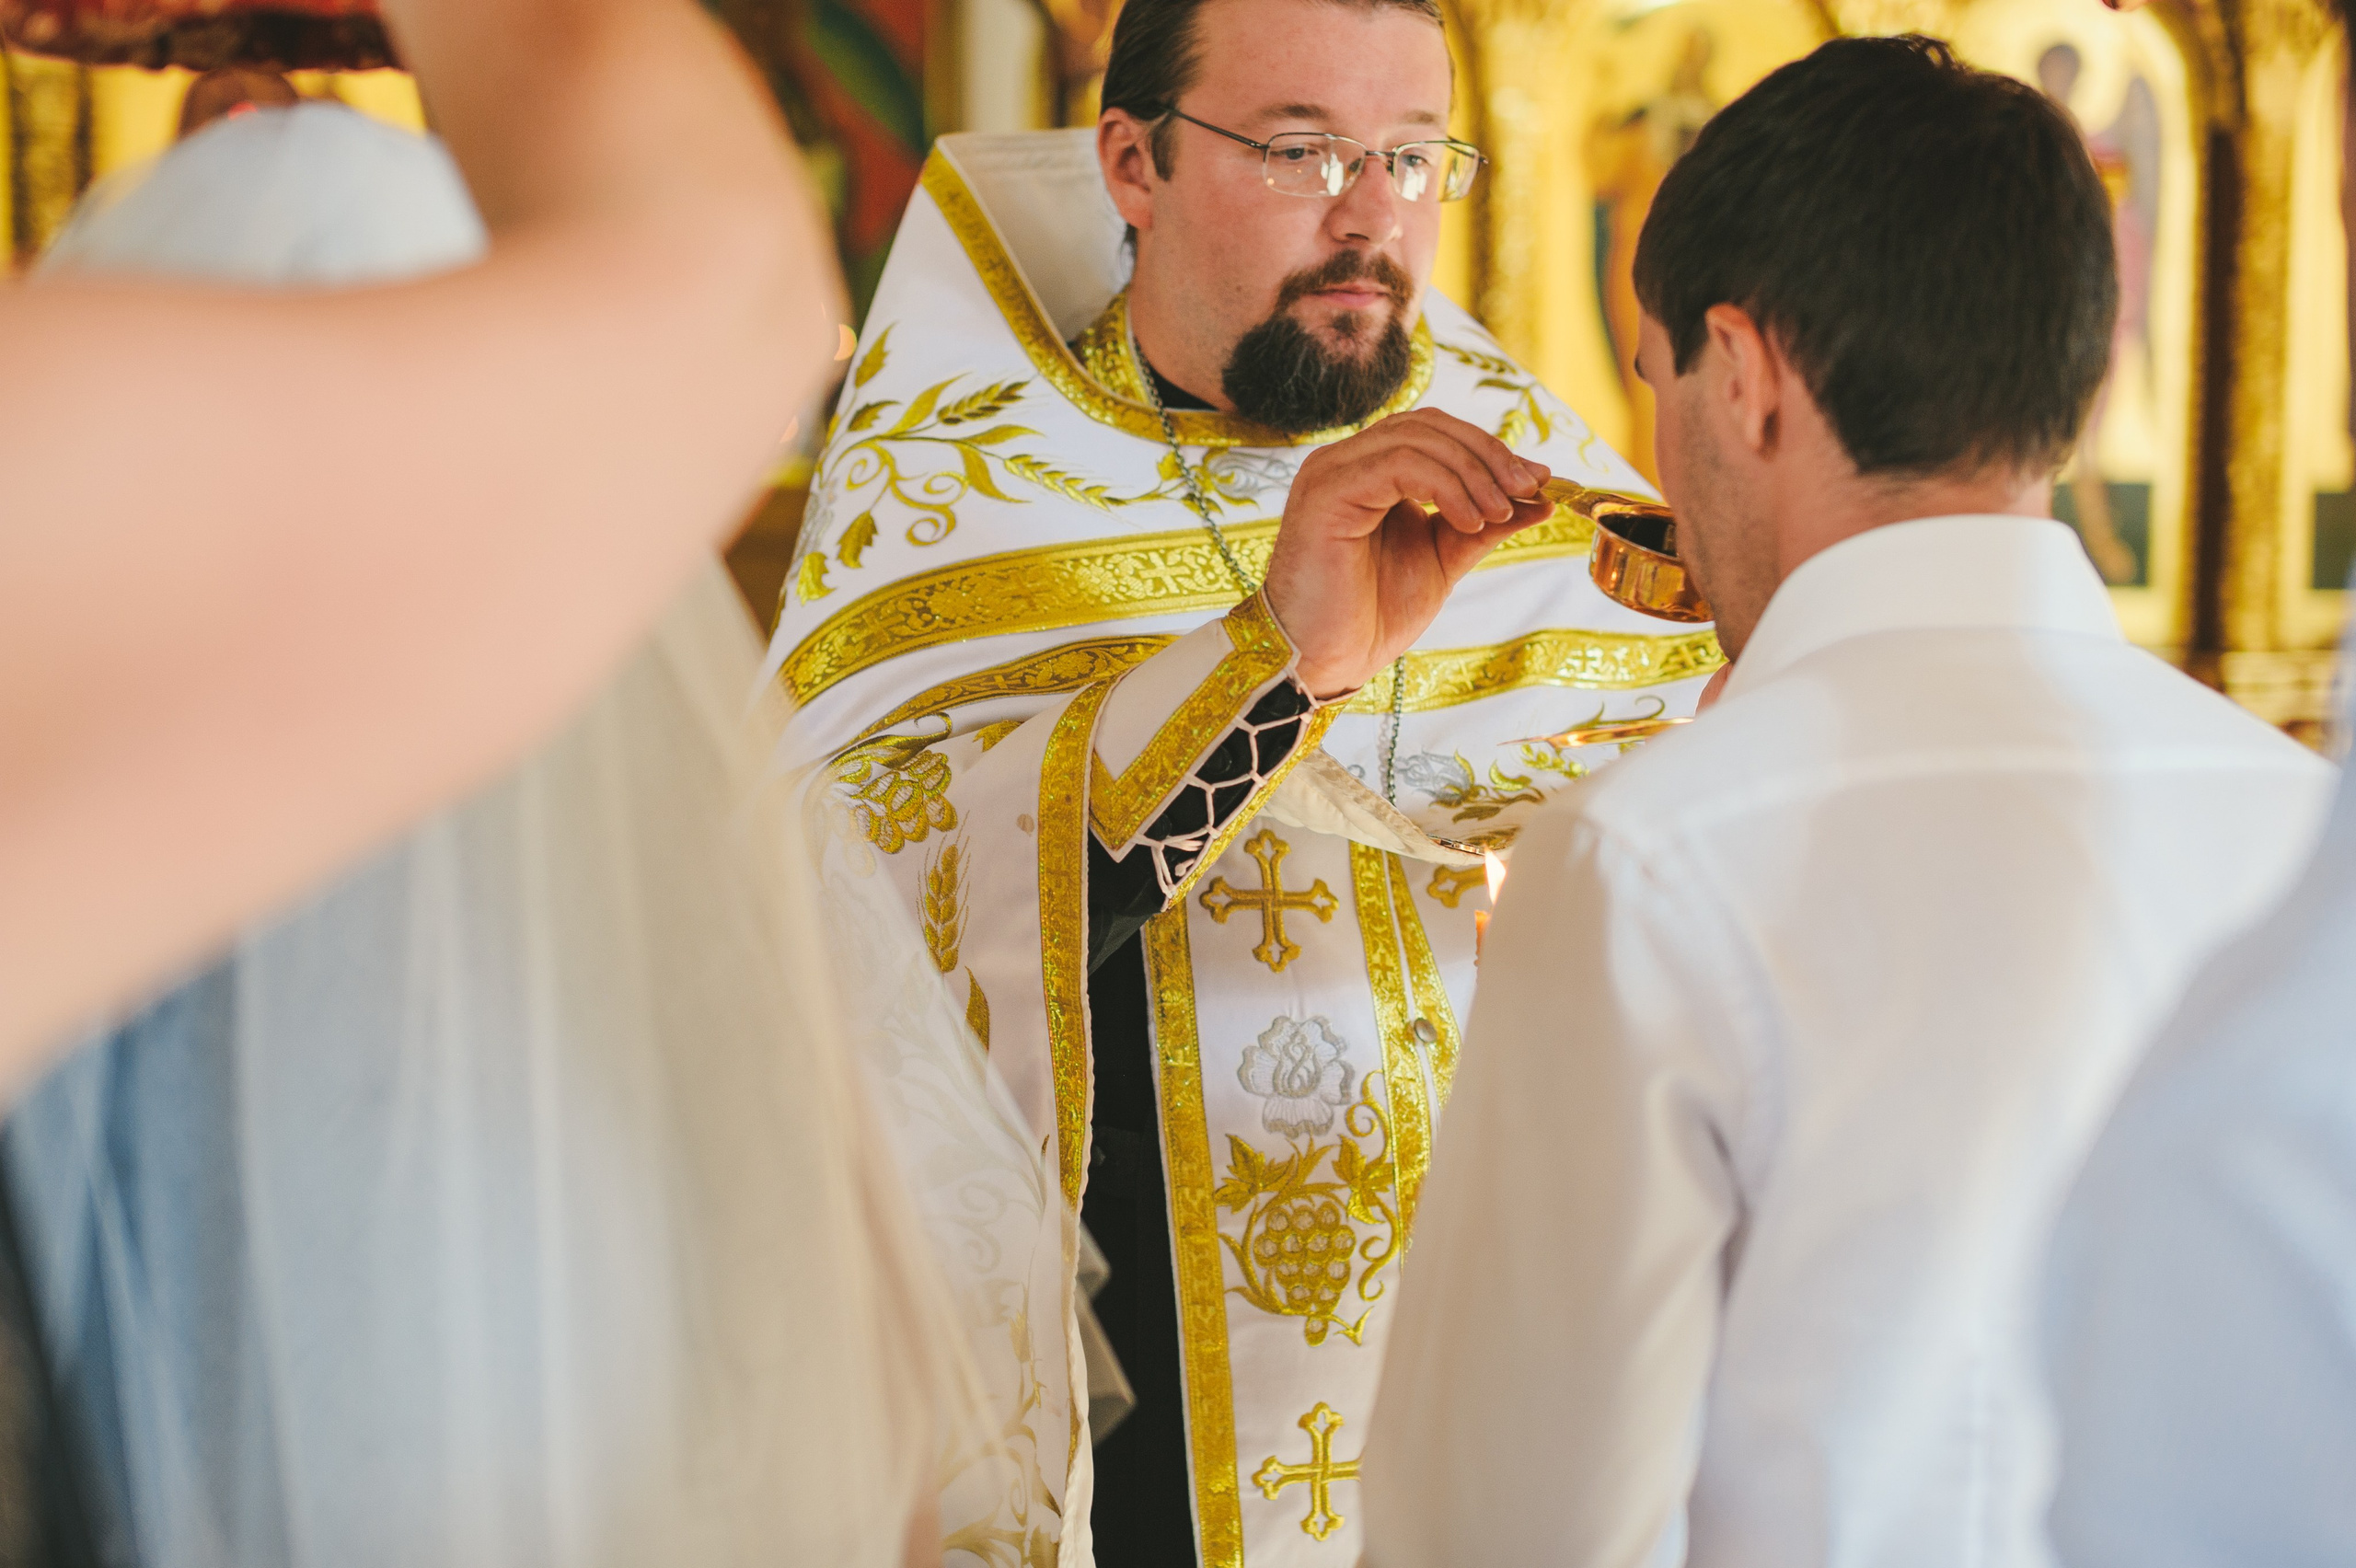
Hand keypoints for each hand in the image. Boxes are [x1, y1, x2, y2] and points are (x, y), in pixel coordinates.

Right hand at [1263, 409, 1553, 698]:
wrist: (1326, 661)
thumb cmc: (1370, 616)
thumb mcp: (1443, 559)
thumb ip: (1482, 523)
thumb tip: (1541, 495)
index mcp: (1367, 471)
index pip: (1435, 431)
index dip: (1489, 449)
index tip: (1536, 481)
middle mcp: (1345, 461)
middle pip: (1429, 425)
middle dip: (1488, 455)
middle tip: (1528, 490)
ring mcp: (1331, 472)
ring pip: (1416, 438)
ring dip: (1472, 472)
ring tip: (1499, 514)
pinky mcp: (1326, 492)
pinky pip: (1398, 465)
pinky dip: (1445, 487)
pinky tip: (1468, 520)